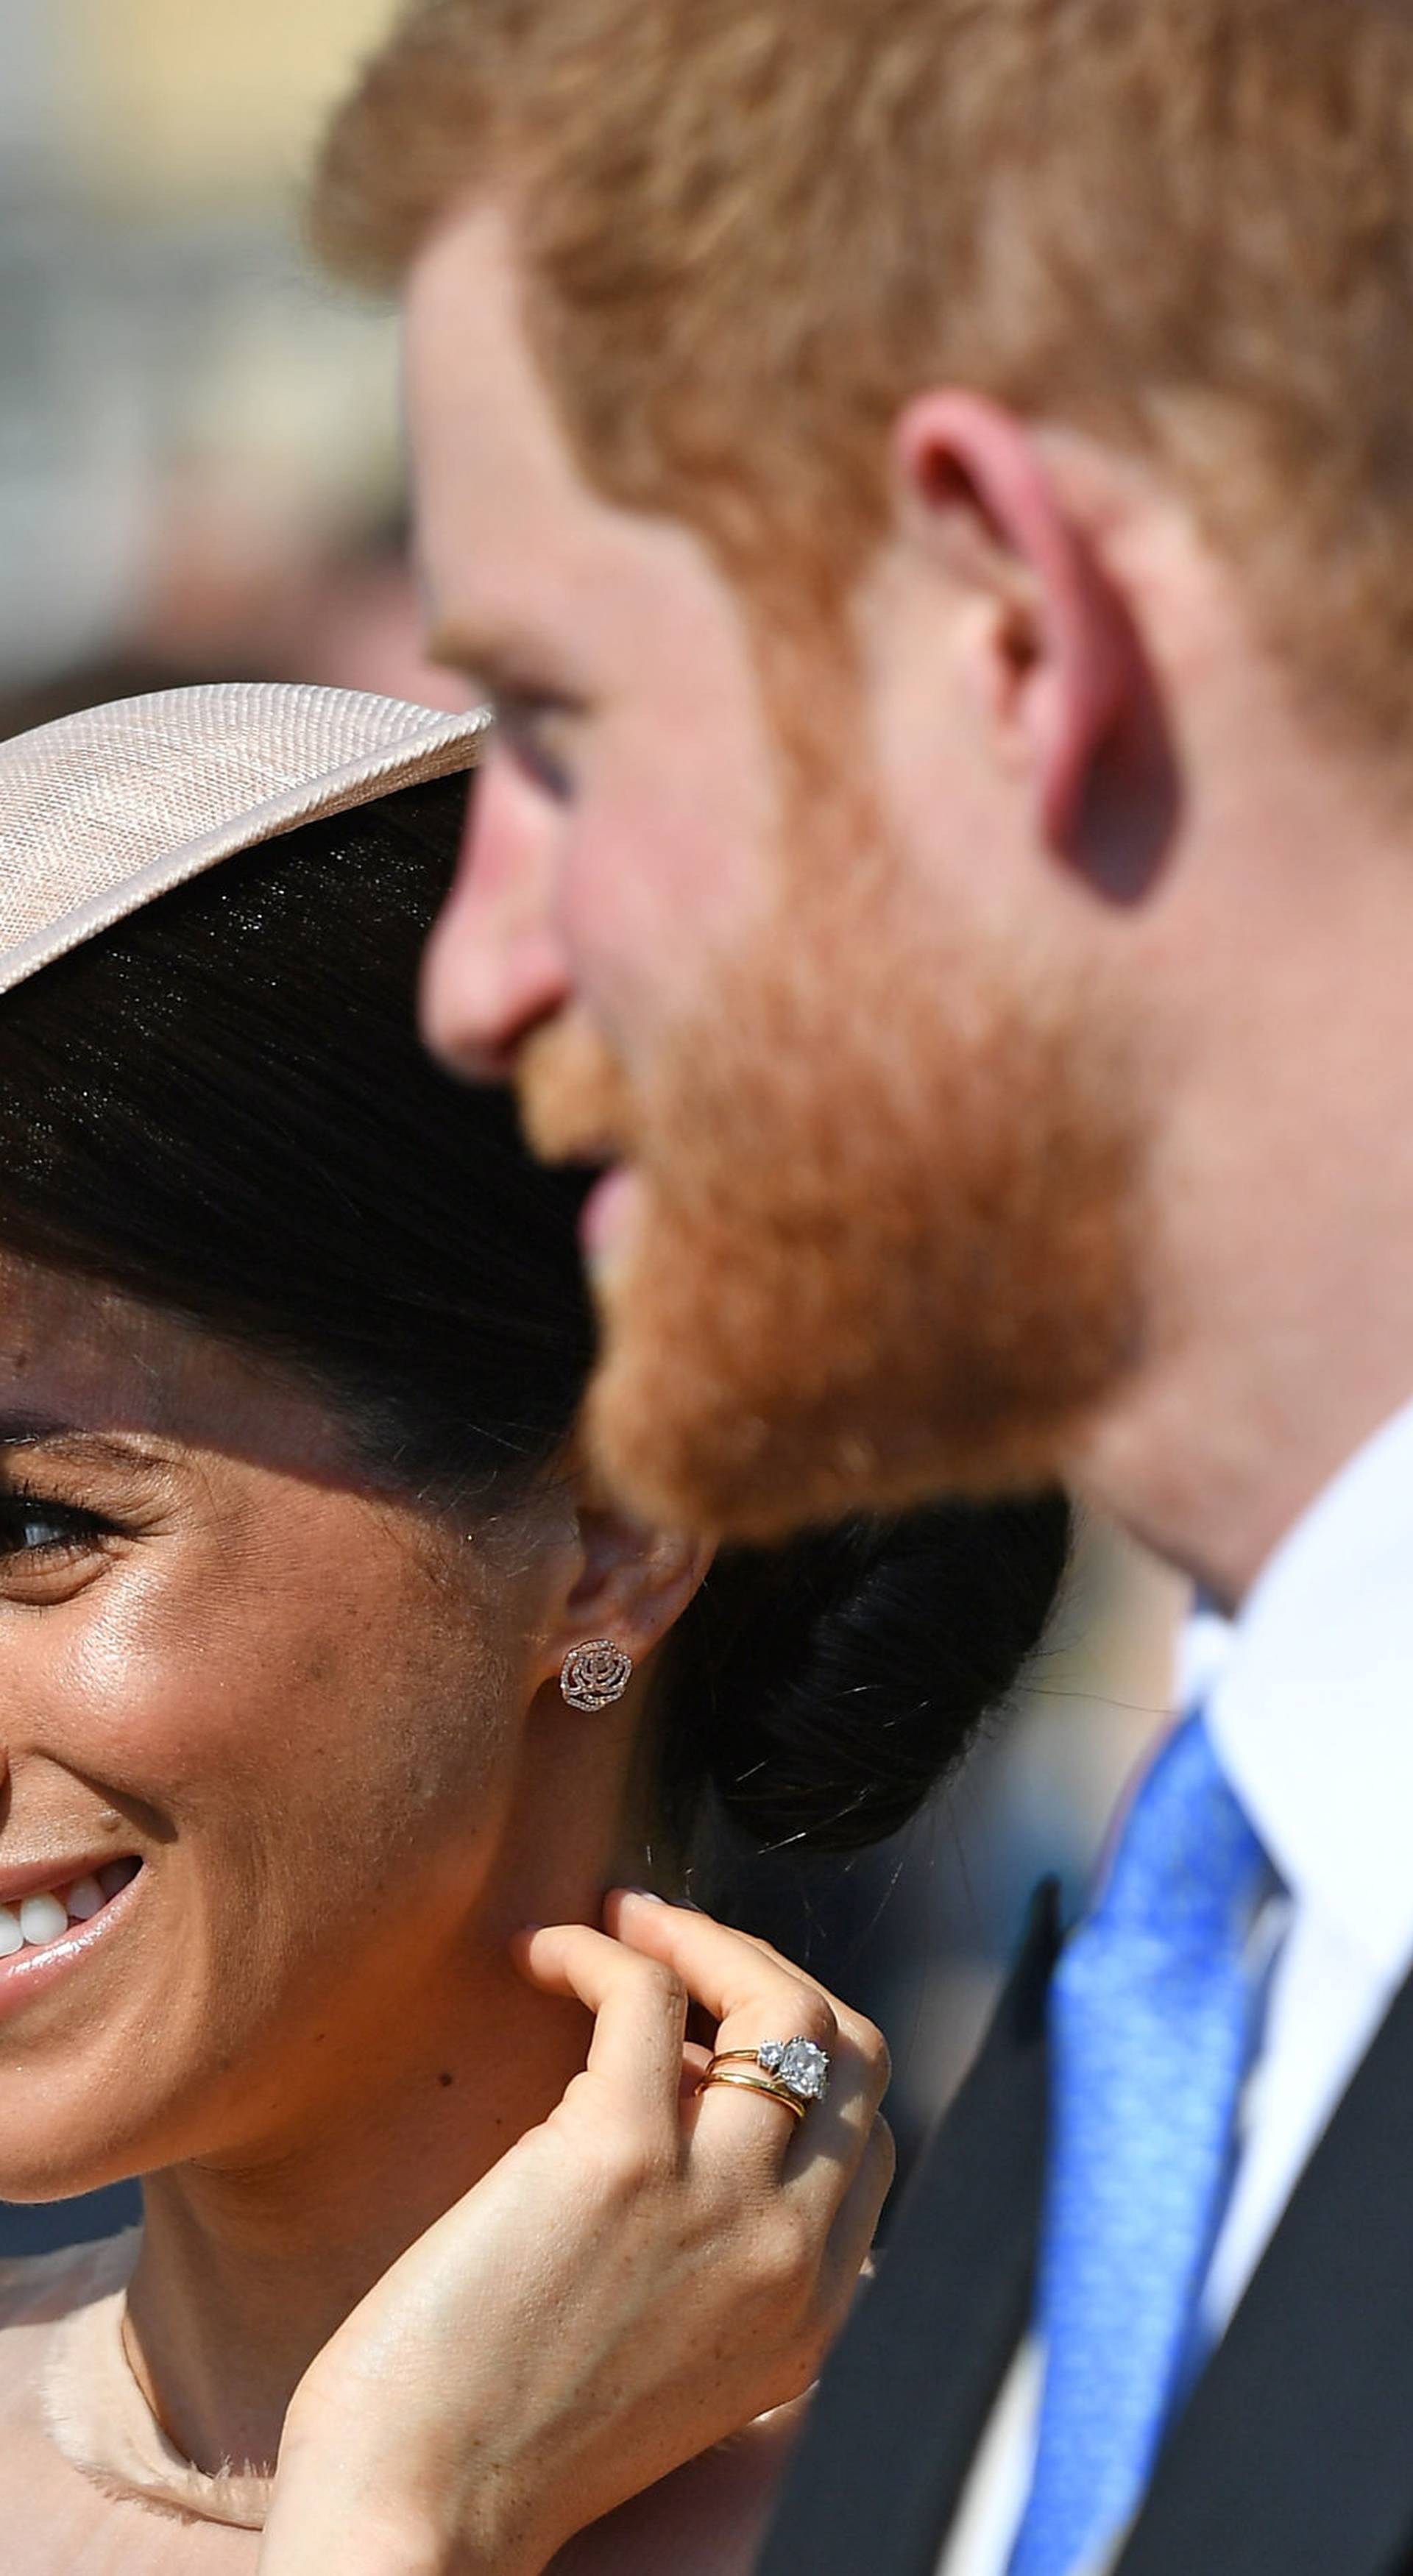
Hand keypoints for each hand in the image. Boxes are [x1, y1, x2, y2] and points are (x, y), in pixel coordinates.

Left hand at [259, 1890, 892, 2575]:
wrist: (418, 2515)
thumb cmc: (504, 2433)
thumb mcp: (675, 2355)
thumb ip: (720, 2246)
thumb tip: (697, 2081)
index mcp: (812, 2314)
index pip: (868, 2128)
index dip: (796, 2050)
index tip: (709, 2021)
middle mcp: (789, 2256)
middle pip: (850, 2049)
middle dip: (767, 1968)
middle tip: (674, 1942)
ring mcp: (715, 2201)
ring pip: (783, 2002)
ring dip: (696, 1934)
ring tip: (617, 1922)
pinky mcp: (617, 2155)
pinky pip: (642, 1991)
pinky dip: (595, 1947)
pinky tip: (536, 1954)